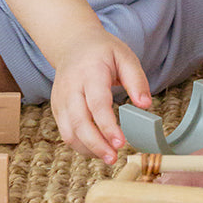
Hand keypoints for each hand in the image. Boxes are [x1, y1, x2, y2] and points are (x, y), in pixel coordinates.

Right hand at [50, 30, 151, 163]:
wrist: (73, 44)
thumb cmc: (103, 51)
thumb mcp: (125, 57)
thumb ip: (137, 80)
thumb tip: (145, 105)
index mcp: (90, 73)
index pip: (97, 104)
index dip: (108, 126)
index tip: (121, 143)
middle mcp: (71, 88)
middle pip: (80, 122)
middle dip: (96, 144)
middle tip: (114, 158)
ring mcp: (60, 99)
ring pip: (69, 132)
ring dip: (88, 149)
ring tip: (108, 157)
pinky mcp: (57, 108)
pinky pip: (66, 132)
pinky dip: (80, 145)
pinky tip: (97, 149)